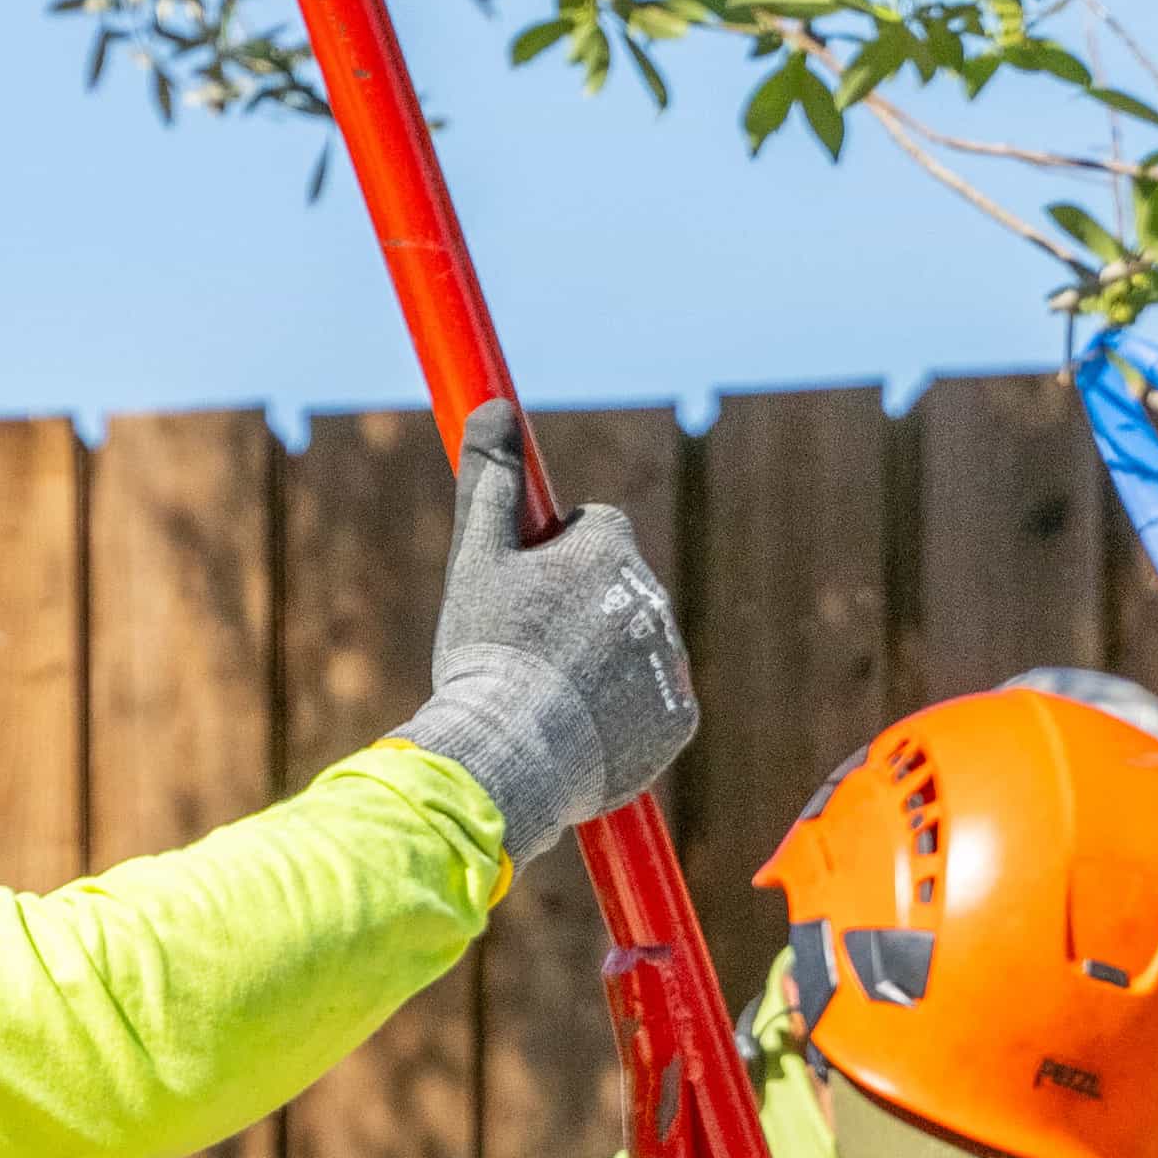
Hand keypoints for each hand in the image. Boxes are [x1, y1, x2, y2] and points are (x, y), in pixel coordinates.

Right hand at [396, 401, 698, 866]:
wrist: (516, 751)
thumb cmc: (489, 653)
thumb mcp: (477, 556)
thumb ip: (489, 478)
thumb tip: (495, 406)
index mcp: (609, 552)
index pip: (599, 525)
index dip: (559, 549)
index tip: (530, 580)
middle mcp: (653, 601)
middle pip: (620, 587)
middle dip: (583, 604)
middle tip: (531, 644)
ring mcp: (671, 662)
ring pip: (638, 643)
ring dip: (604, 656)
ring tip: (551, 689)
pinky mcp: (680, 718)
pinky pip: (654, 700)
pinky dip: (625, 708)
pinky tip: (581, 724)